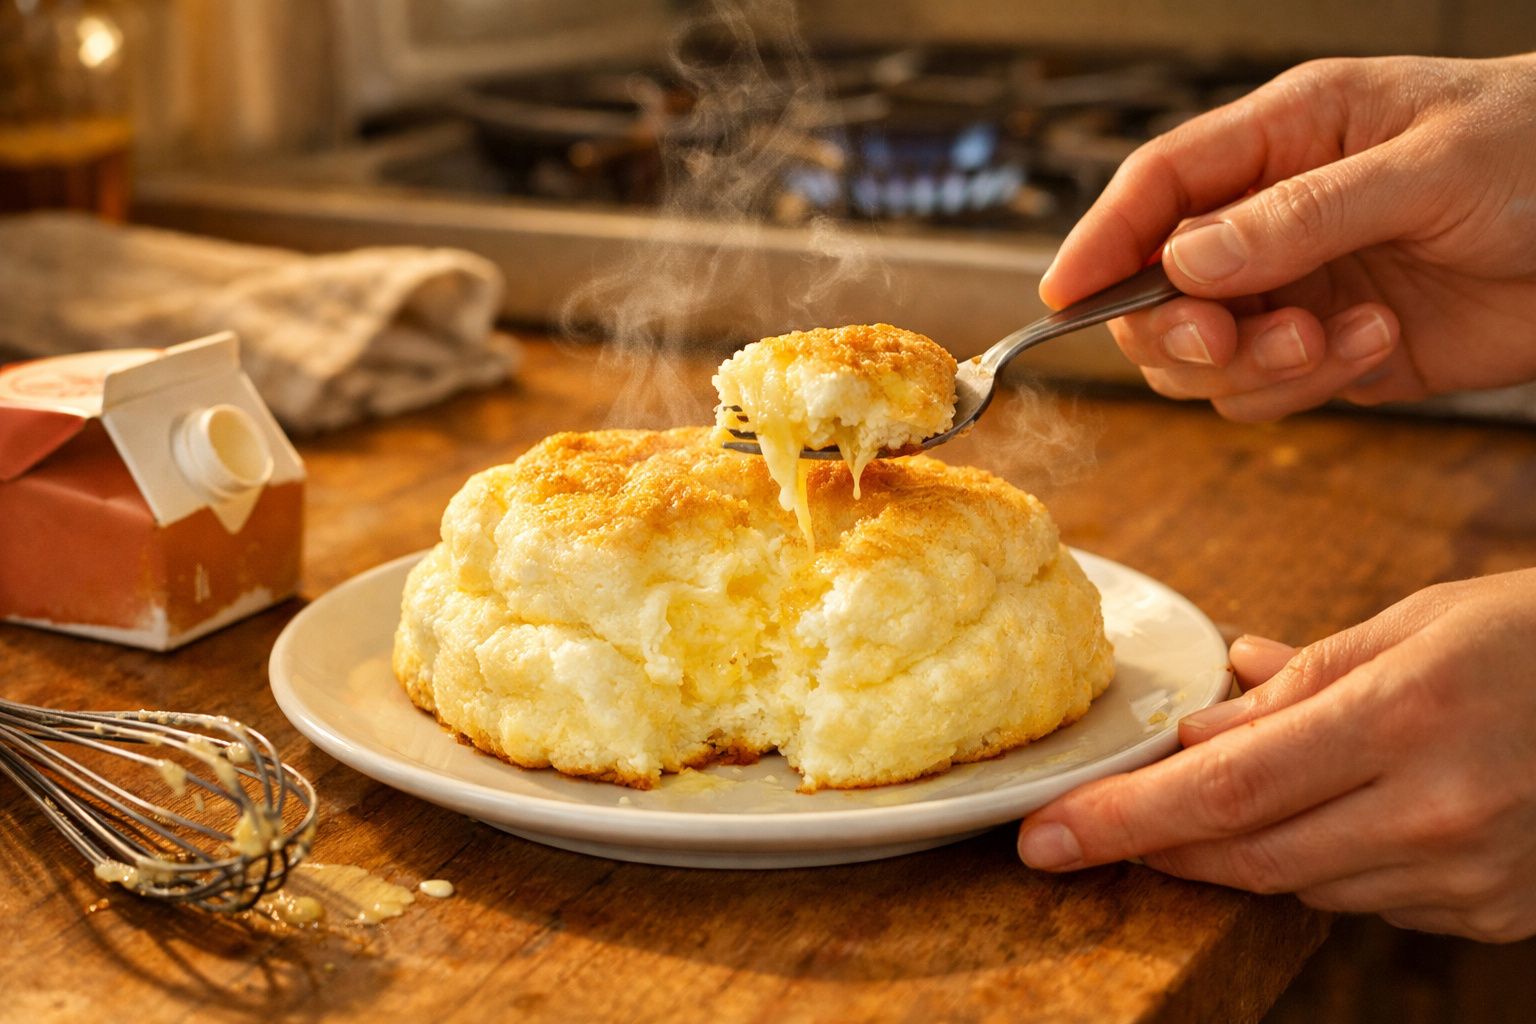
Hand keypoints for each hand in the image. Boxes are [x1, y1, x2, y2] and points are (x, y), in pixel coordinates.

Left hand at [1016, 569, 1535, 941]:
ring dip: (1235, 850)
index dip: (1122, 820)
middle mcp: (1435, 811)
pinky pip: (1365, 901)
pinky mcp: (1495, 913)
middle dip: (1152, 845)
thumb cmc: (1528, 639)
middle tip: (1081, 833)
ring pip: (1299, 885)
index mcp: (1402, 720)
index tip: (1043, 840)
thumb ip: (1295, 688)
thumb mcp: (1406, 629)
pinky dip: (1319, 864)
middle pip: (1246, 855)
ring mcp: (1471, 876)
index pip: (1224, 792)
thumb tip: (1199, 738)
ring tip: (1213, 799)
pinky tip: (1329, 816)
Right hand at [1041, 53, 1535, 420]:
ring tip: (1335, 340)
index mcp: (1286, 138)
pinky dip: (1308, 386)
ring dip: (1254, 367)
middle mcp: (1275, 218)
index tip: (1063, 296)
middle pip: (1159, 289)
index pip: (1157, 186)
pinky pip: (1273, 392)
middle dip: (1177, 327)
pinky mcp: (1336, 350)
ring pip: (1206, 356)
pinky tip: (1376, 346)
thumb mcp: (1426, 169)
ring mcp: (1301, 288)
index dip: (1101, 240)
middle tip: (1224, 339)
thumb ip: (1301, 215)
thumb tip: (1187, 260)